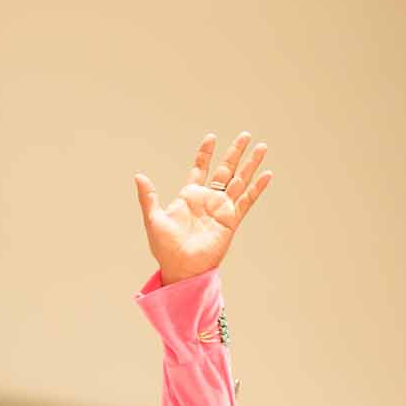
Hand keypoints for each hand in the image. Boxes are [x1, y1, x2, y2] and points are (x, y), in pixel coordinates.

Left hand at [135, 132, 271, 283]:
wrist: (181, 269)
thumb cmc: (165, 249)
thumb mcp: (154, 219)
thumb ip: (148, 197)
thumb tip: (138, 176)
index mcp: (190, 197)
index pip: (200, 169)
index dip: (205, 154)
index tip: (211, 138)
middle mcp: (208, 200)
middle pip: (225, 170)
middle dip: (235, 153)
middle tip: (245, 136)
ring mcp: (221, 209)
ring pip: (239, 180)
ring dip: (250, 164)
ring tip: (261, 147)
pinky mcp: (231, 220)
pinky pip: (246, 201)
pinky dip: (257, 188)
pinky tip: (267, 175)